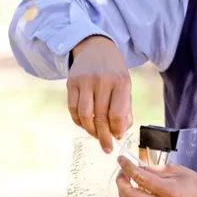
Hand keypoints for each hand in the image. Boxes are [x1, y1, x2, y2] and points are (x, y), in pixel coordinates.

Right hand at [67, 35, 131, 152]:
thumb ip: (125, 108)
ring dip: (90, 130)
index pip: (117, 114)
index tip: (117, 138)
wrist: (96, 48)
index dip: (116, 130)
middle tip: (107, 147)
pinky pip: (73, 108)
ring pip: (85, 115)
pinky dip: (78, 121)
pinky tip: (85, 125)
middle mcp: (102, 81)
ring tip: (96, 135)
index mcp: (120, 82)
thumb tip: (119, 132)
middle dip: (103, 136)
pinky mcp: (71, 83)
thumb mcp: (125, 85)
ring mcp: (85, 81)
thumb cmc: (114, 72)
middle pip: (100, 117)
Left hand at [115, 156, 196, 196]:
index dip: (127, 167)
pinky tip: (132, 193)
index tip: (121, 159)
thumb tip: (138, 168)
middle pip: (130, 196)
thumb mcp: (178, 170)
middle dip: (121, 182)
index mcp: (169, 190)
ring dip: (122, 194)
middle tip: (121, 172)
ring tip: (125, 182)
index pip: (140, 177)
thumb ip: (156, 170)